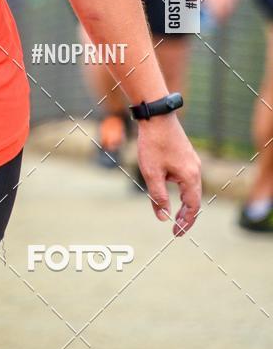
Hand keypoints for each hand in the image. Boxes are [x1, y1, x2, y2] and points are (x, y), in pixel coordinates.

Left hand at [136, 114, 200, 236]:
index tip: (176, 233)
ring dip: (183, 203)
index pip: (192, 207)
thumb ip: (158, 196)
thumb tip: (163, 217)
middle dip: (186, 216)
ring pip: (191, 189)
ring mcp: (192, 161)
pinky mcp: (186, 155)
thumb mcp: (151, 173)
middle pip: (194, 199)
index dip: (185, 222)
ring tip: (173, 214)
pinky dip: (181, 190)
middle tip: (176, 229)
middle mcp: (196, 169)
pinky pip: (187, 178)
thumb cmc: (153, 143)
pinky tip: (171, 192)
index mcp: (190, 176)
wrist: (156, 115)